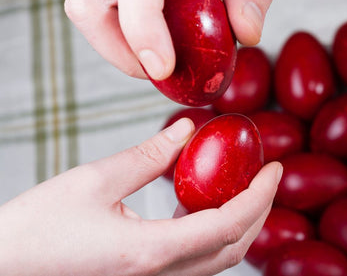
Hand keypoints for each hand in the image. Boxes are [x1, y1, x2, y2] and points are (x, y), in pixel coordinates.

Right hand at [0, 118, 281, 275]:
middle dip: (259, 210)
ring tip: (245, 185)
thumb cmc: (36, 231)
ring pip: (219, 258)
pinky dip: (214, 231)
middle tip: (267, 174)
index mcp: (149, 252)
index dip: (259, 196)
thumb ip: (149, 156)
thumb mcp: (94, 181)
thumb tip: (187, 130)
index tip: (274, 168)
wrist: (5, 269)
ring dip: (241, 222)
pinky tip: (206, 203)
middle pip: (233, 248)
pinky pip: (196, 260)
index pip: (227, 226)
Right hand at [64, 0, 289, 80]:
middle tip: (162, 69)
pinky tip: (164, 24)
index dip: (140, 29)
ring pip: (90, 0)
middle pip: (86, 0)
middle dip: (120, 48)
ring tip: (166, 52)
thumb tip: (245, 34)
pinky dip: (129, 18)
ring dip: (121, 38)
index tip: (164, 68)